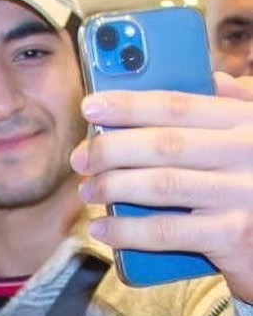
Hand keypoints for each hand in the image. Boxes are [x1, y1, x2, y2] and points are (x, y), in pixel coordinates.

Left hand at [69, 72, 252, 301]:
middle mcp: (247, 152)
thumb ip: (237, 107)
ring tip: (87, 191)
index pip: (177, 105)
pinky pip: (166, 230)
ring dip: (112, 188)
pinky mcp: (234, 236)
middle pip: (162, 144)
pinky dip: (127, 230)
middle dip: (110, 149)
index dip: (128, 104)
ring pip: (160, 185)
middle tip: (80, 159)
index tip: (90, 107)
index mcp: (246, 121)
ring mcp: (242, 195)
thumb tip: (212, 79)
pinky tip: (102, 228)